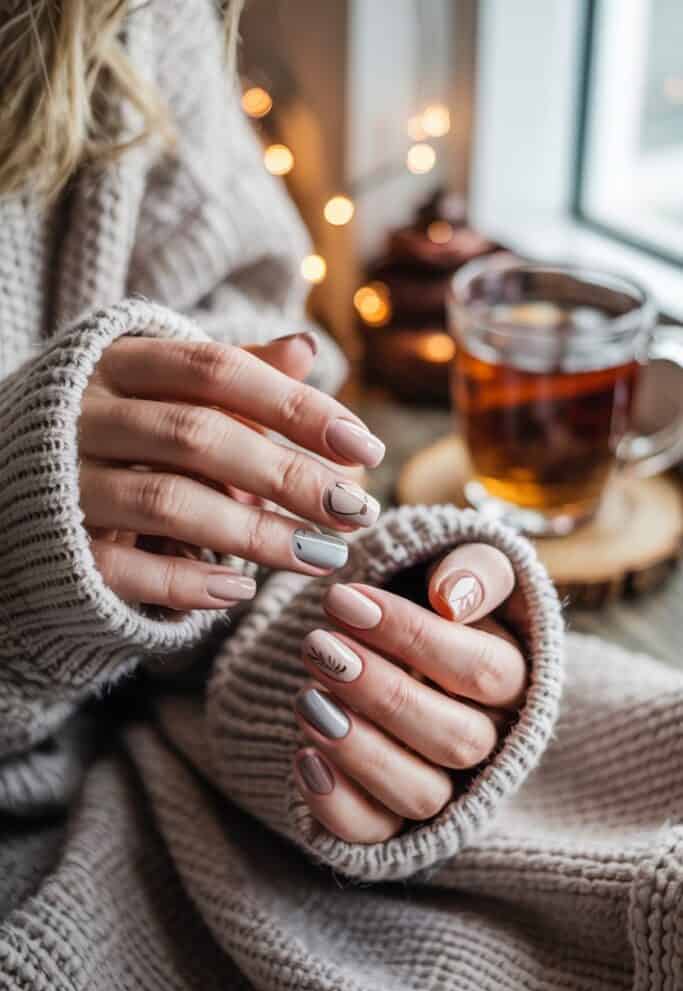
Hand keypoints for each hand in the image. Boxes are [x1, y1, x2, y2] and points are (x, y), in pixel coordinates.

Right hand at [79, 333, 384, 610]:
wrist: (2, 487)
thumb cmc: (105, 431)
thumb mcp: (155, 388)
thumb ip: (229, 375)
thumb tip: (306, 348)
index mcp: (117, 362)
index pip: (217, 370)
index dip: (294, 405)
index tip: (364, 446)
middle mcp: (85, 413)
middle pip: (200, 436)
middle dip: (289, 476)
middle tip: (357, 511)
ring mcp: (66, 480)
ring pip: (169, 501)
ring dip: (256, 533)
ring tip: (323, 556)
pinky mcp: (56, 546)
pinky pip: (125, 567)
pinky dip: (187, 581)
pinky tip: (242, 589)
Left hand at [293, 544, 523, 841]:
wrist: (392, 643)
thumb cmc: (431, 599)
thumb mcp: (462, 568)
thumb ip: (474, 570)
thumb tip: (452, 597)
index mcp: (513, 681)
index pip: (483, 671)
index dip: (413, 637)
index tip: (344, 599)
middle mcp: (487, 742)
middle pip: (456, 738)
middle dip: (381, 691)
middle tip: (318, 645)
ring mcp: (444, 787)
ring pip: (420, 793)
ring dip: (359, 748)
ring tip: (306, 697)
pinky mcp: (394, 819)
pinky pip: (374, 832)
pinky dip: (338, 803)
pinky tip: (303, 757)